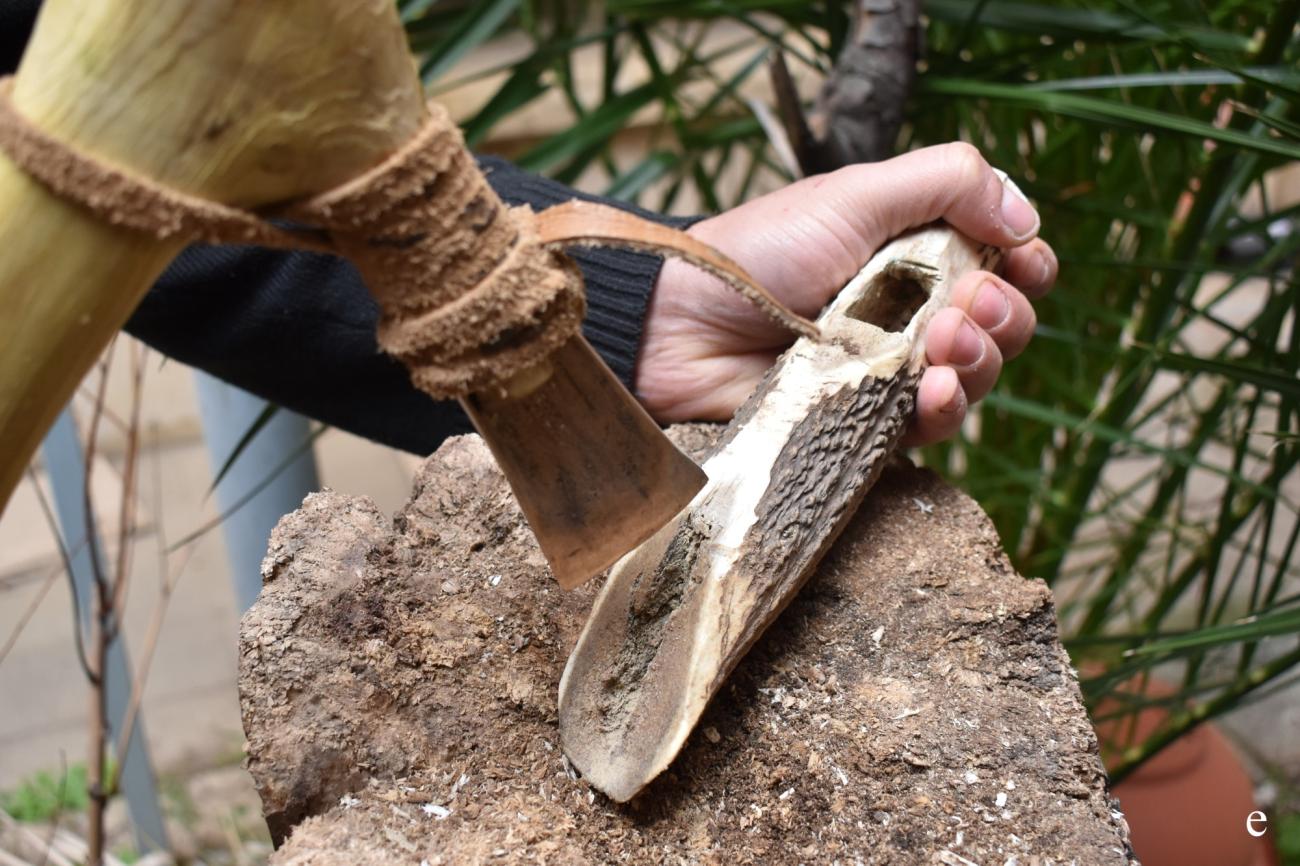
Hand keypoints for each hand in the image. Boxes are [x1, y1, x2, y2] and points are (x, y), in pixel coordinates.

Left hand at [635, 143, 1057, 445]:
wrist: (680, 323)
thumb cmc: (758, 250)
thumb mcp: (854, 195)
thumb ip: (946, 183)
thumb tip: (1026, 215)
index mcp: (916, 251)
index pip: (1003, 263)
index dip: (1027, 266)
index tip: (1023, 262)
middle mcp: (911, 311)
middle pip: (1002, 324)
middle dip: (1005, 314)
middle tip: (971, 306)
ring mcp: (890, 370)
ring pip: (976, 377)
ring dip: (983, 360)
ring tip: (947, 344)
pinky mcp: (866, 422)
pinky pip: (930, 426)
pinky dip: (946, 409)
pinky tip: (934, 390)